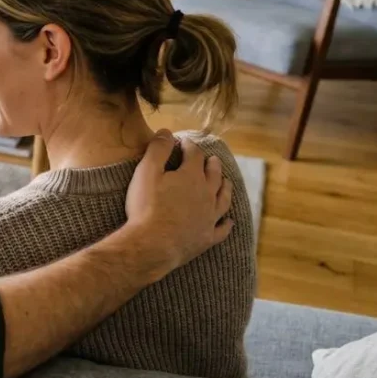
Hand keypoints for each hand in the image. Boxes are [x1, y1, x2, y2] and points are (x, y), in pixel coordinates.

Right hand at [123, 130, 232, 274]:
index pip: (194, 155)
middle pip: (214, 175)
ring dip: (226, 188)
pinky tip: (229, 222)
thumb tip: (167, 132)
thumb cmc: (146, 207)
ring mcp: (209, 217)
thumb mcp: (146, 173)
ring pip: (223, 199)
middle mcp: (207, 194)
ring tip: (226, 182)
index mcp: (192, 176)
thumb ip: (157, 150)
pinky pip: (222, 229)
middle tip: (211, 159)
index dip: (188, 146)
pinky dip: (226, 224)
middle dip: (212, 164)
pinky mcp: (207, 237)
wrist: (152, 245)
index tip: (183, 142)